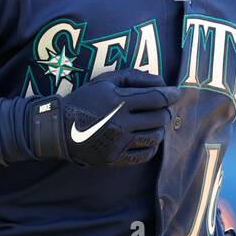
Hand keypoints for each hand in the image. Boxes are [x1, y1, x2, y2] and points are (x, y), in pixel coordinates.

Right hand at [27, 68, 179, 166]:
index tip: (177, 93)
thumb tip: (160, 80)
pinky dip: (151, 146)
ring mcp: (118, 143)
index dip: (171, 94)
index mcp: (118, 101)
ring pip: (155, 137)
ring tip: (154, 122)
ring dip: (159, 128)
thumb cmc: (83, 99)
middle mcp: (120, 123)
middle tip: (162, 107)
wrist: (58, 129)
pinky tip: (147, 138)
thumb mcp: (104, 81)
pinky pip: (144, 155)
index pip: (156, 98)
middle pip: (160, 118)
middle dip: (165, 111)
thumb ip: (133, 76)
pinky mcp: (115, 158)